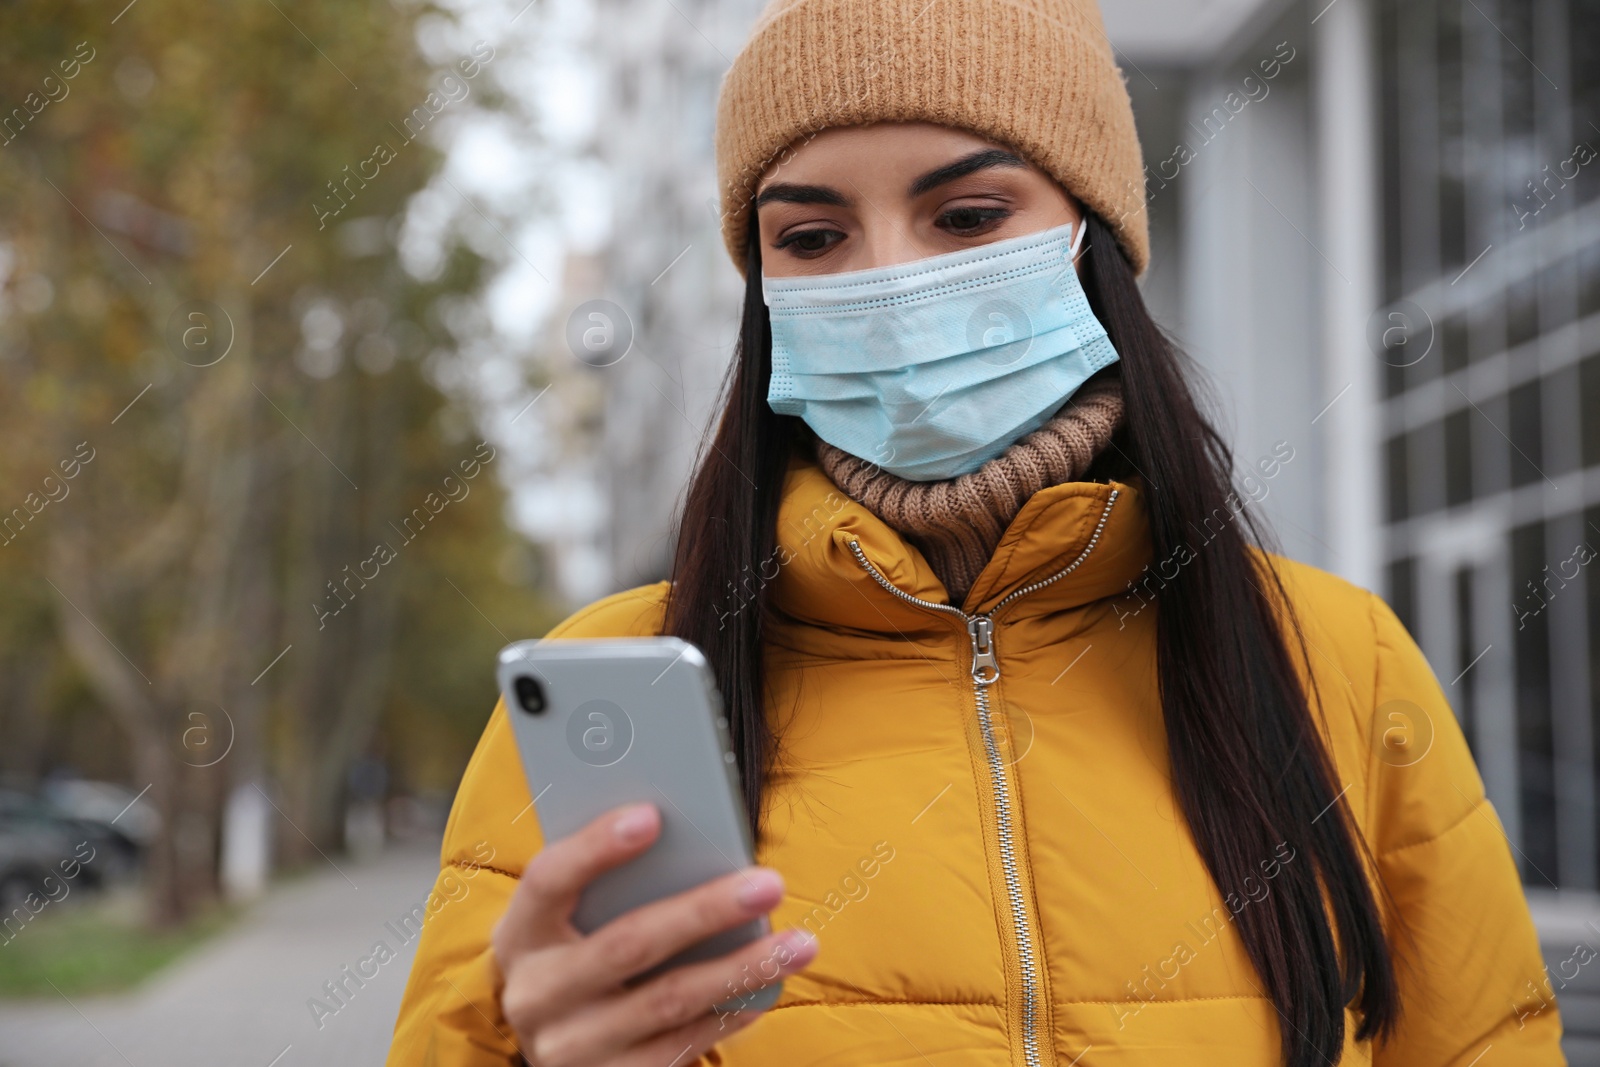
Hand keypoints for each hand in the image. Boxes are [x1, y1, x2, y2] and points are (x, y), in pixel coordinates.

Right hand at [491, 801, 817, 1065]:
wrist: (554, 1041)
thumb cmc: (576, 952)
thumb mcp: (571, 918)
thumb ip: (611, 882)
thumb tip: (689, 838)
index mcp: (521, 933)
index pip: (548, 880)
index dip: (596, 847)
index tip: (652, 815)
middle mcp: (537, 993)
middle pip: (628, 944)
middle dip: (706, 910)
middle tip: (768, 883)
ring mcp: (570, 1044)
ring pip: (668, 1000)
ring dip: (741, 968)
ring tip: (797, 943)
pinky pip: (680, 1046)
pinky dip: (729, 1013)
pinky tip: (764, 989)